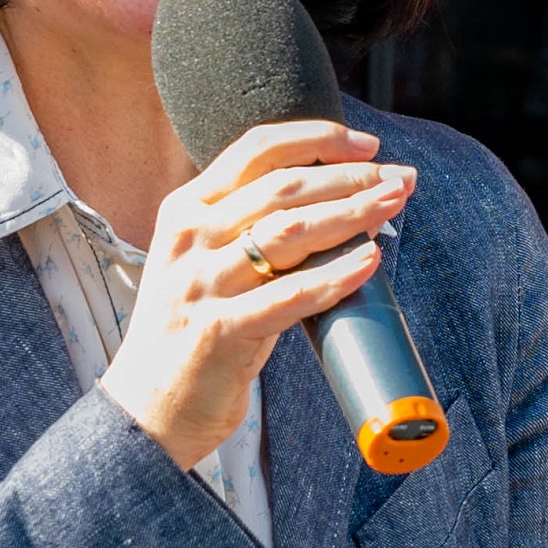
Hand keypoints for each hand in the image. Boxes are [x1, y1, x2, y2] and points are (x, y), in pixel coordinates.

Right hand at [99, 121, 413, 467]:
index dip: (317, 139)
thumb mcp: (209, 263)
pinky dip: (336, 276)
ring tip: (393, 205)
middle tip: (399, 179)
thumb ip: (254, 229)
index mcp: (186, 209)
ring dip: (352, 213)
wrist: (148, 408)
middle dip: (350, 178)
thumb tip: (342, 202)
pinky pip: (290, 296)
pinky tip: (370, 261)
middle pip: (283, 187)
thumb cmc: (194, 331)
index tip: (367, 146)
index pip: (256, 150)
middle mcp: (190, 238)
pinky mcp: (219, 331)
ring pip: (289, 232)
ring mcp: (201, 284)